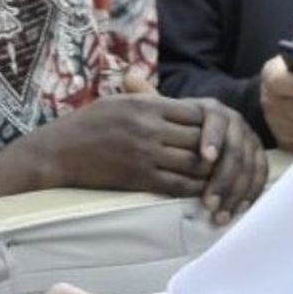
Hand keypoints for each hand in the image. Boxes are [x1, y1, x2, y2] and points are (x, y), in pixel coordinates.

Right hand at [31, 72, 265, 222]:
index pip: (196, 112)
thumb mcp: (118, 101)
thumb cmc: (87, 124)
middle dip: (219, 151)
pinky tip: (203, 194)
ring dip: (211, 174)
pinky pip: (177, 186)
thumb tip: (173, 101)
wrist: (58, 151)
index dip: (214, 125)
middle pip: (200, 139)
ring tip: (223, 179)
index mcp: (147, 105)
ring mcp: (145, 154)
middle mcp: (149, 128)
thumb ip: (147, 99)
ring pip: (194, 164)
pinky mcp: (139, 178)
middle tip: (233, 161)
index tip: (222, 134)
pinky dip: (195, 190)